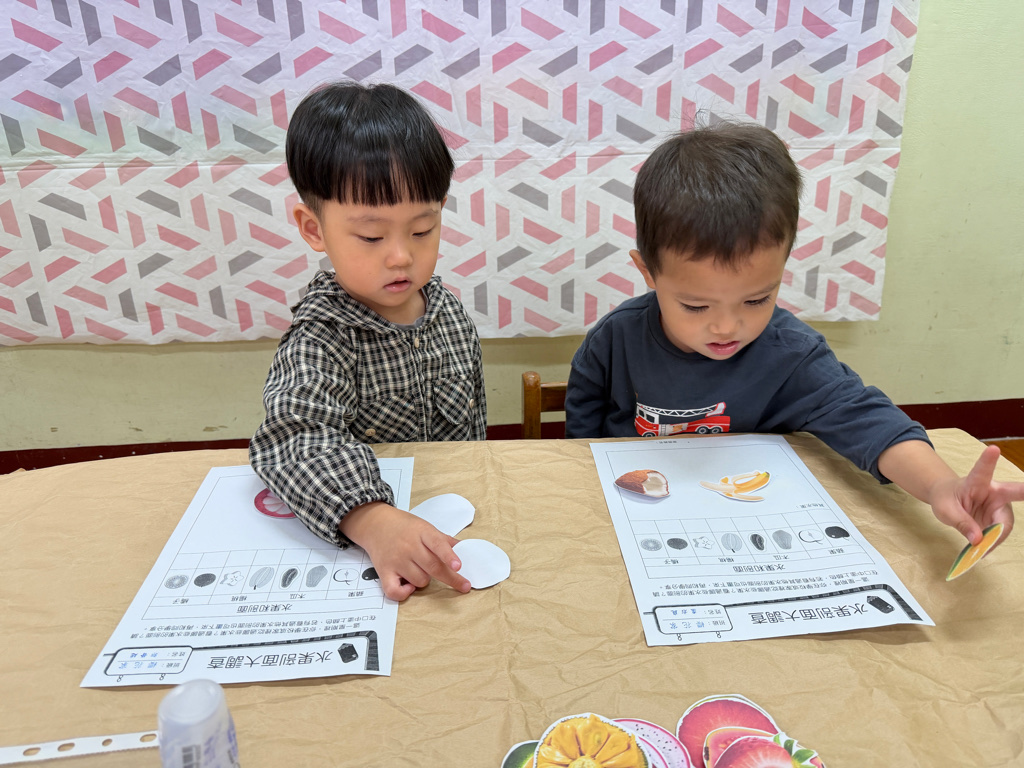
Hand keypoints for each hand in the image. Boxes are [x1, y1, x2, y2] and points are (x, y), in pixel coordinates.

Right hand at [339, 501, 470, 600]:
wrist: (376, 524)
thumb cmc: (404, 527)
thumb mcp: (426, 527)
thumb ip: (444, 540)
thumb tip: (465, 549)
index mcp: (422, 533)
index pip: (437, 545)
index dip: (448, 556)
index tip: (458, 566)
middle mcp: (409, 547)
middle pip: (432, 567)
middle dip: (451, 579)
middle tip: (464, 586)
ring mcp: (396, 560)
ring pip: (419, 580)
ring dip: (425, 580)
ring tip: (420, 570)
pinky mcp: (384, 572)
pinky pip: (394, 591)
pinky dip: (404, 593)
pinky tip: (409, 587)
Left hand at [927, 446, 1018, 547]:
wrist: (948, 499)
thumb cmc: (945, 498)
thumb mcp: (945, 510)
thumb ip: (961, 522)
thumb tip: (979, 540)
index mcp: (976, 482)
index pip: (983, 470)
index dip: (988, 460)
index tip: (993, 448)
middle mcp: (993, 491)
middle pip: (1014, 492)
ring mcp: (999, 505)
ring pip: (1006, 522)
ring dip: (996, 537)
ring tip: (982, 549)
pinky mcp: (999, 517)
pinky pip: (1001, 532)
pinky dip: (993, 542)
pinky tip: (984, 550)